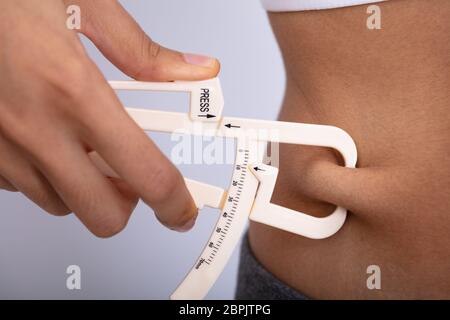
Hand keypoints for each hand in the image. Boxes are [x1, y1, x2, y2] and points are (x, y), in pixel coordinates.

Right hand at [0, 0, 219, 236]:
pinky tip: (52, 140)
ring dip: (87, 187)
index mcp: (74, 90)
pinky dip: (49, 174)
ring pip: (62, 205)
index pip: (145, 174)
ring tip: (89, 147)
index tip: (181, 211)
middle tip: (132, 173)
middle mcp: (35, 127)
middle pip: (102, 214)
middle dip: (128, 203)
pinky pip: (25, 188)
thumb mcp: (85, 7)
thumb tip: (193, 70)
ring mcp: (2, 146)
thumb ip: (144, 52)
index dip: (173, 204)